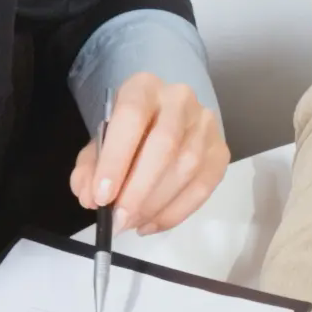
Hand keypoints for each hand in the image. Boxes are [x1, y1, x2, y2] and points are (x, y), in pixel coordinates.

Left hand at [73, 72, 227, 236]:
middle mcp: (180, 99)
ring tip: (131, 224)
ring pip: (187, 167)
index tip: (101, 197)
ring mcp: (205, 125)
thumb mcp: (101, 142)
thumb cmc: (127, 133)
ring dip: (156, 204)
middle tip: (119, 220)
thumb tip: (91, 198)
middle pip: (165, 144)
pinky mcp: (220, 152)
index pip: (131, 117)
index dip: (115, 159)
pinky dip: (175, 213)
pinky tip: (151, 224)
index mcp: (144, 87)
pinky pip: (203, 187)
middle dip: (139, 189)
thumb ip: (90, 168)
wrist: (161, 121)